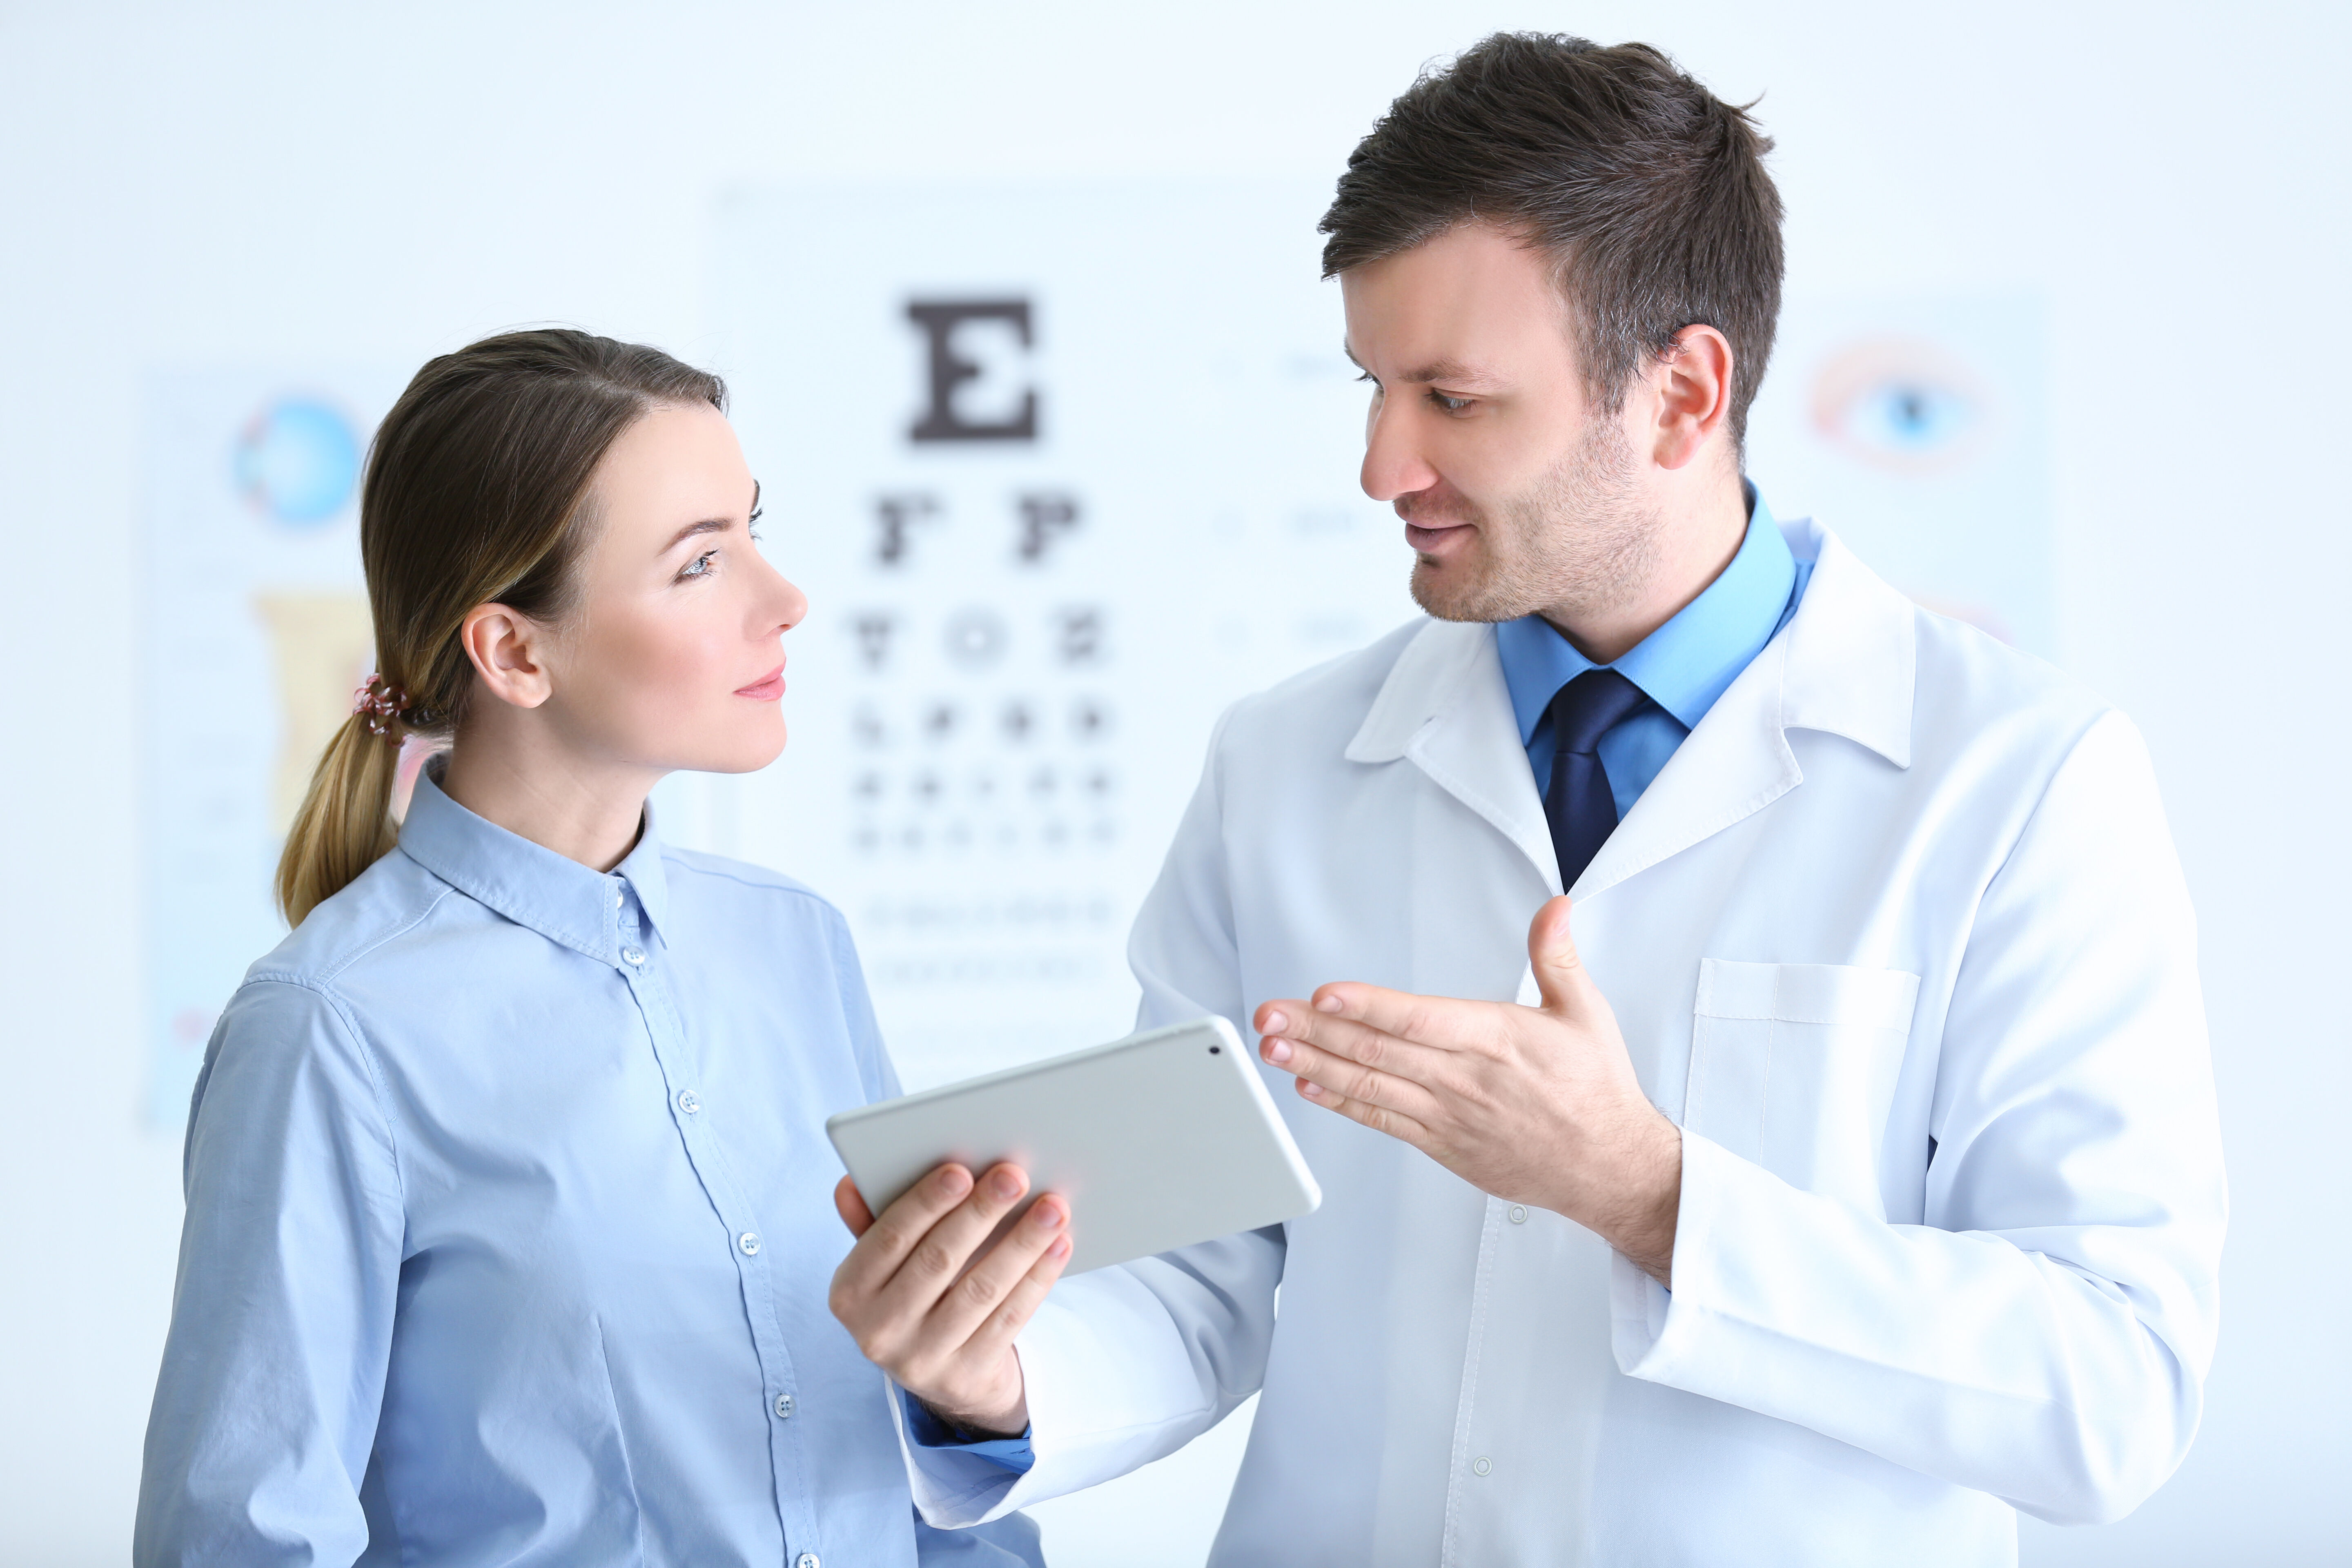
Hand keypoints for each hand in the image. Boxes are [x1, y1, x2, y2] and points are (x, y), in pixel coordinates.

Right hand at [827, 1161, 1072, 1434]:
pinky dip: (1037, 1278)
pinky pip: (1009, 1319)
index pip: (889, 1238)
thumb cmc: (913, 1295)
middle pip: (938, 1260)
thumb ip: (873, 1222)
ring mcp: (922, 1359)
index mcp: (850, 1292)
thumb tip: (850, 1184)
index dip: (926, 1203)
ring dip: (1021, 1244)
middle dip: (980, 1213)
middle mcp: (879, 1330)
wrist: (941, 1376)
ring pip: (980, 1291)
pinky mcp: (966, 1376)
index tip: (962, 1169)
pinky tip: (1058, 1246)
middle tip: (1014, 1176)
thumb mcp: (883, 1265)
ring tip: (1052, 1208)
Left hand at [1254, 896, 1682, 1282]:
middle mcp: (1465, 1078)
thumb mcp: (1586, 1013)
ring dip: (1315, 1065)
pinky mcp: (1443, 1143)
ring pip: (1370, 1086)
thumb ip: (1558, 956)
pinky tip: (1309, 1084)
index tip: (1324, 995)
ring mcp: (1449, 1115)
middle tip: (1268, 1015)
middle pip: (1378, 1051)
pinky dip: (1343, 1103)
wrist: (1608, 1168)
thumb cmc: (1595, 1090)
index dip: (1367, 1007)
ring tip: (1273, 1046)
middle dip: (1316, 1031)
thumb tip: (1555, 906)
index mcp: (1496, 1039)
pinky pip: (1383, 1121)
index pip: (1419, 1019)